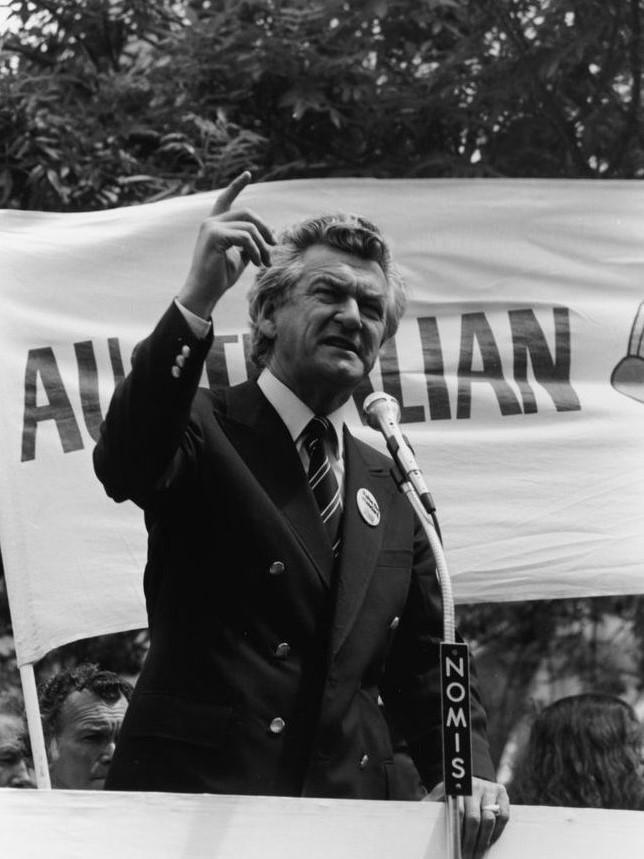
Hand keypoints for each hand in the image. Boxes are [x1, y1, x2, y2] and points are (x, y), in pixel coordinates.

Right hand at [177, 171, 275, 318]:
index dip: (236, 185)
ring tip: (265, 262)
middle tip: (273, 247)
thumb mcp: (239, 257)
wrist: (204, 292)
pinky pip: (245, 237)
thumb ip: (249, 243)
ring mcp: (211, 227)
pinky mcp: (213, 236)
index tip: (248, 174)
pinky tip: (257, 262)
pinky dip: (256, 250)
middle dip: (264, 229)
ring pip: (249, 227)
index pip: (225, 199)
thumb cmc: (219, 277)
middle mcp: (211, 222)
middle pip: (247, 213)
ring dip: (262, 246)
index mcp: (215, 225)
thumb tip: (268, 234)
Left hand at [425, 777, 509, 858]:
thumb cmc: (449, 795)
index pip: (458, 813)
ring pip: (490, 819)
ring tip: (478, 853)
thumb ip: (430, 806)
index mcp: (456, 786)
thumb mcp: (437, 797)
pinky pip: (503, 816)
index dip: (458, 834)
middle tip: (467, 856)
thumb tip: (420, 815)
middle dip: (471, 842)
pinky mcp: (501, 792)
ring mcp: (488, 788)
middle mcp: (474, 785)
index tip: (456, 849)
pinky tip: (489, 841)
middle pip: (474, 819)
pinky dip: (497, 831)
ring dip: (484, 840)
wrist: (466, 778)